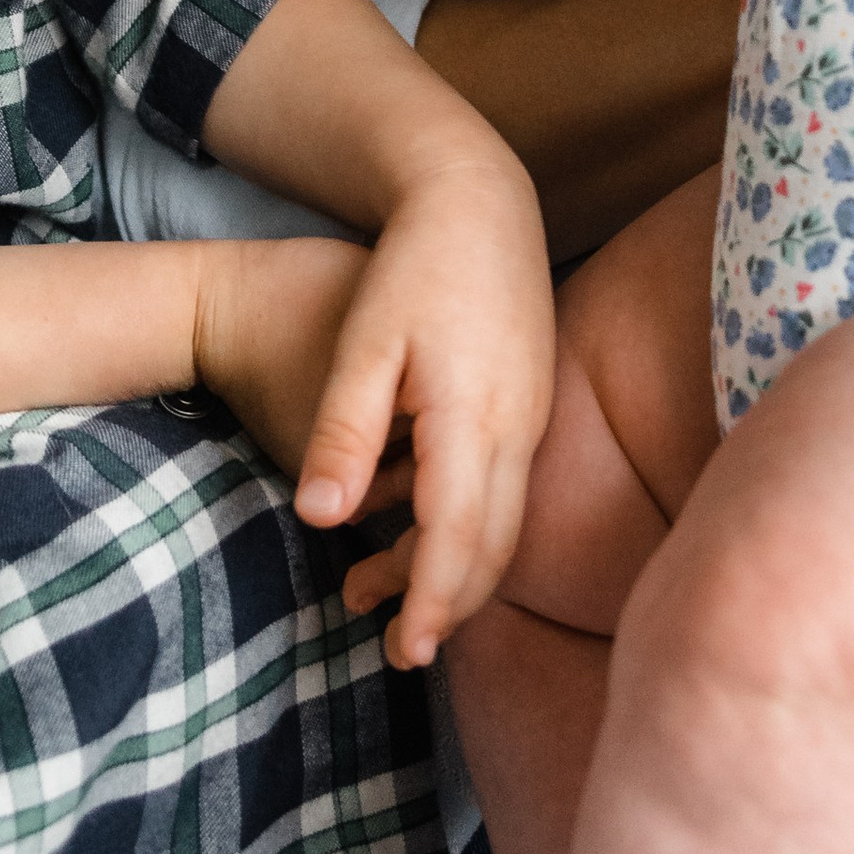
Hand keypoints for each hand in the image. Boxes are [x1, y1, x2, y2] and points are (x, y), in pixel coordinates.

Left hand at [204, 159, 554, 672]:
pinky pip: (508, 488)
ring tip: (381, 591)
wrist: (481, 200)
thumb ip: (343, 433)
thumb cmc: (415, 266)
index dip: (433, 603)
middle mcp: (518, 427)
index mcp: (473, 417)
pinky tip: (417, 526)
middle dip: (449, 606)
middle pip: (493, 546)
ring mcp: (533, 416)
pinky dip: (468, 525)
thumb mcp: (364, 345)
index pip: (458, 537)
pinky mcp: (532, 403)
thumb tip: (319, 518)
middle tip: (397, 649)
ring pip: (505, 522)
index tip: (406, 653)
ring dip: (455, 568)